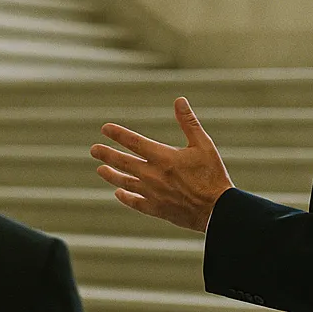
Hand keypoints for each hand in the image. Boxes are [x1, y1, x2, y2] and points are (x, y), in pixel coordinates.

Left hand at [90, 97, 233, 233]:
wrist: (219, 211)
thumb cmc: (213, 175)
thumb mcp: (204, 145)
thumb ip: (189, 122)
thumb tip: (179, 100)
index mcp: (163, 157)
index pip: (134, 142)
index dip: (118, 134)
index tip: (105, 129)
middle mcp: (153, 175)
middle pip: (123, 162)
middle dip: (106, 155)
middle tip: (93, 150)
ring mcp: (153, 193)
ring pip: (125, 183)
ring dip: (111, 175)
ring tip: (100, 169)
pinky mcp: (157, 209)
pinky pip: (135, 202)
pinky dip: (125, 197)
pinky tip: (119, 193)